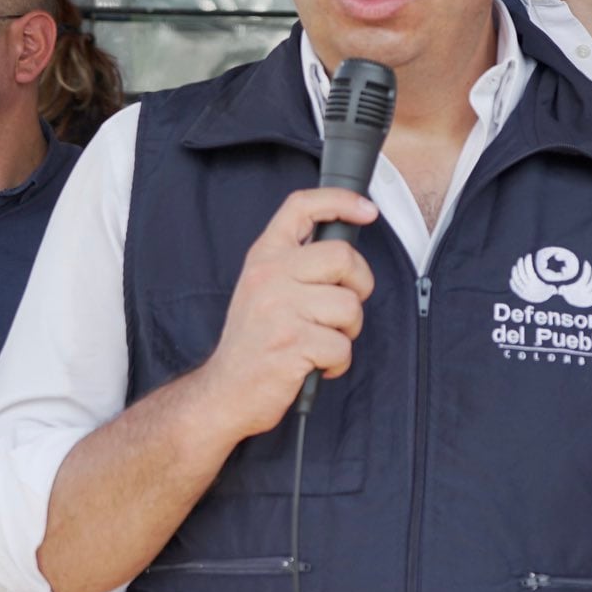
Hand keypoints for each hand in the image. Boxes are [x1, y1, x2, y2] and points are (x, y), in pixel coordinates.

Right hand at [197, 187, 376, 438]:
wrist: (225, 391)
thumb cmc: (254, 342)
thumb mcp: (263, 288)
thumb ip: (295, 264)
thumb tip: (344, 252)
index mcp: (264, 257)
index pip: (300, 207)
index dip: (339, 200)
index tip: (367, 210)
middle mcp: (269, 275)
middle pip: (343, 256)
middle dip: (359, 285)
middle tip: (342, 308)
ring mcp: (279, 309)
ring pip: (349, 306)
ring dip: (347, 331)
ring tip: (322, 341)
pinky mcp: (291, 344)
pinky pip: (342, 346)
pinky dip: (338, 362)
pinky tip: (316, 364)